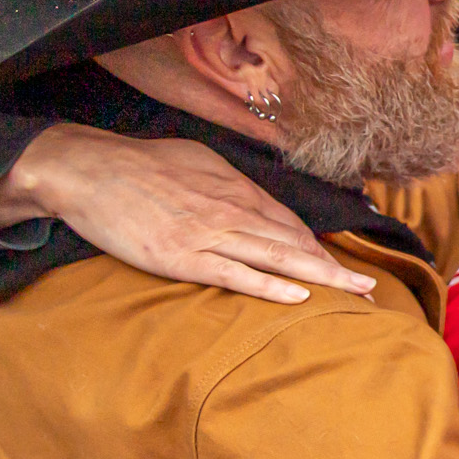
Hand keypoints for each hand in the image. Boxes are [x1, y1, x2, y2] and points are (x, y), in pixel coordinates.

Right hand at [0, 125, 379, 306]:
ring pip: (276, 258)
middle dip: (336, 268)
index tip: (344, 267)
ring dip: (320, 278)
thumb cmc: (139, 165)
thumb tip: (257, 202)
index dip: (319, 249)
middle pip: (295, 243)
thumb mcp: (196, 162)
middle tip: (370, 290)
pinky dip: (270, 285)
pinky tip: (299, 296)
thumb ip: (231, 184)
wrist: (87, 170)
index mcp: (234, 190)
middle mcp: (230, 211)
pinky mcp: (183, 257)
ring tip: (355, 295)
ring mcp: (208, 235)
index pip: (289, 224)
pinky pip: (235, 274)